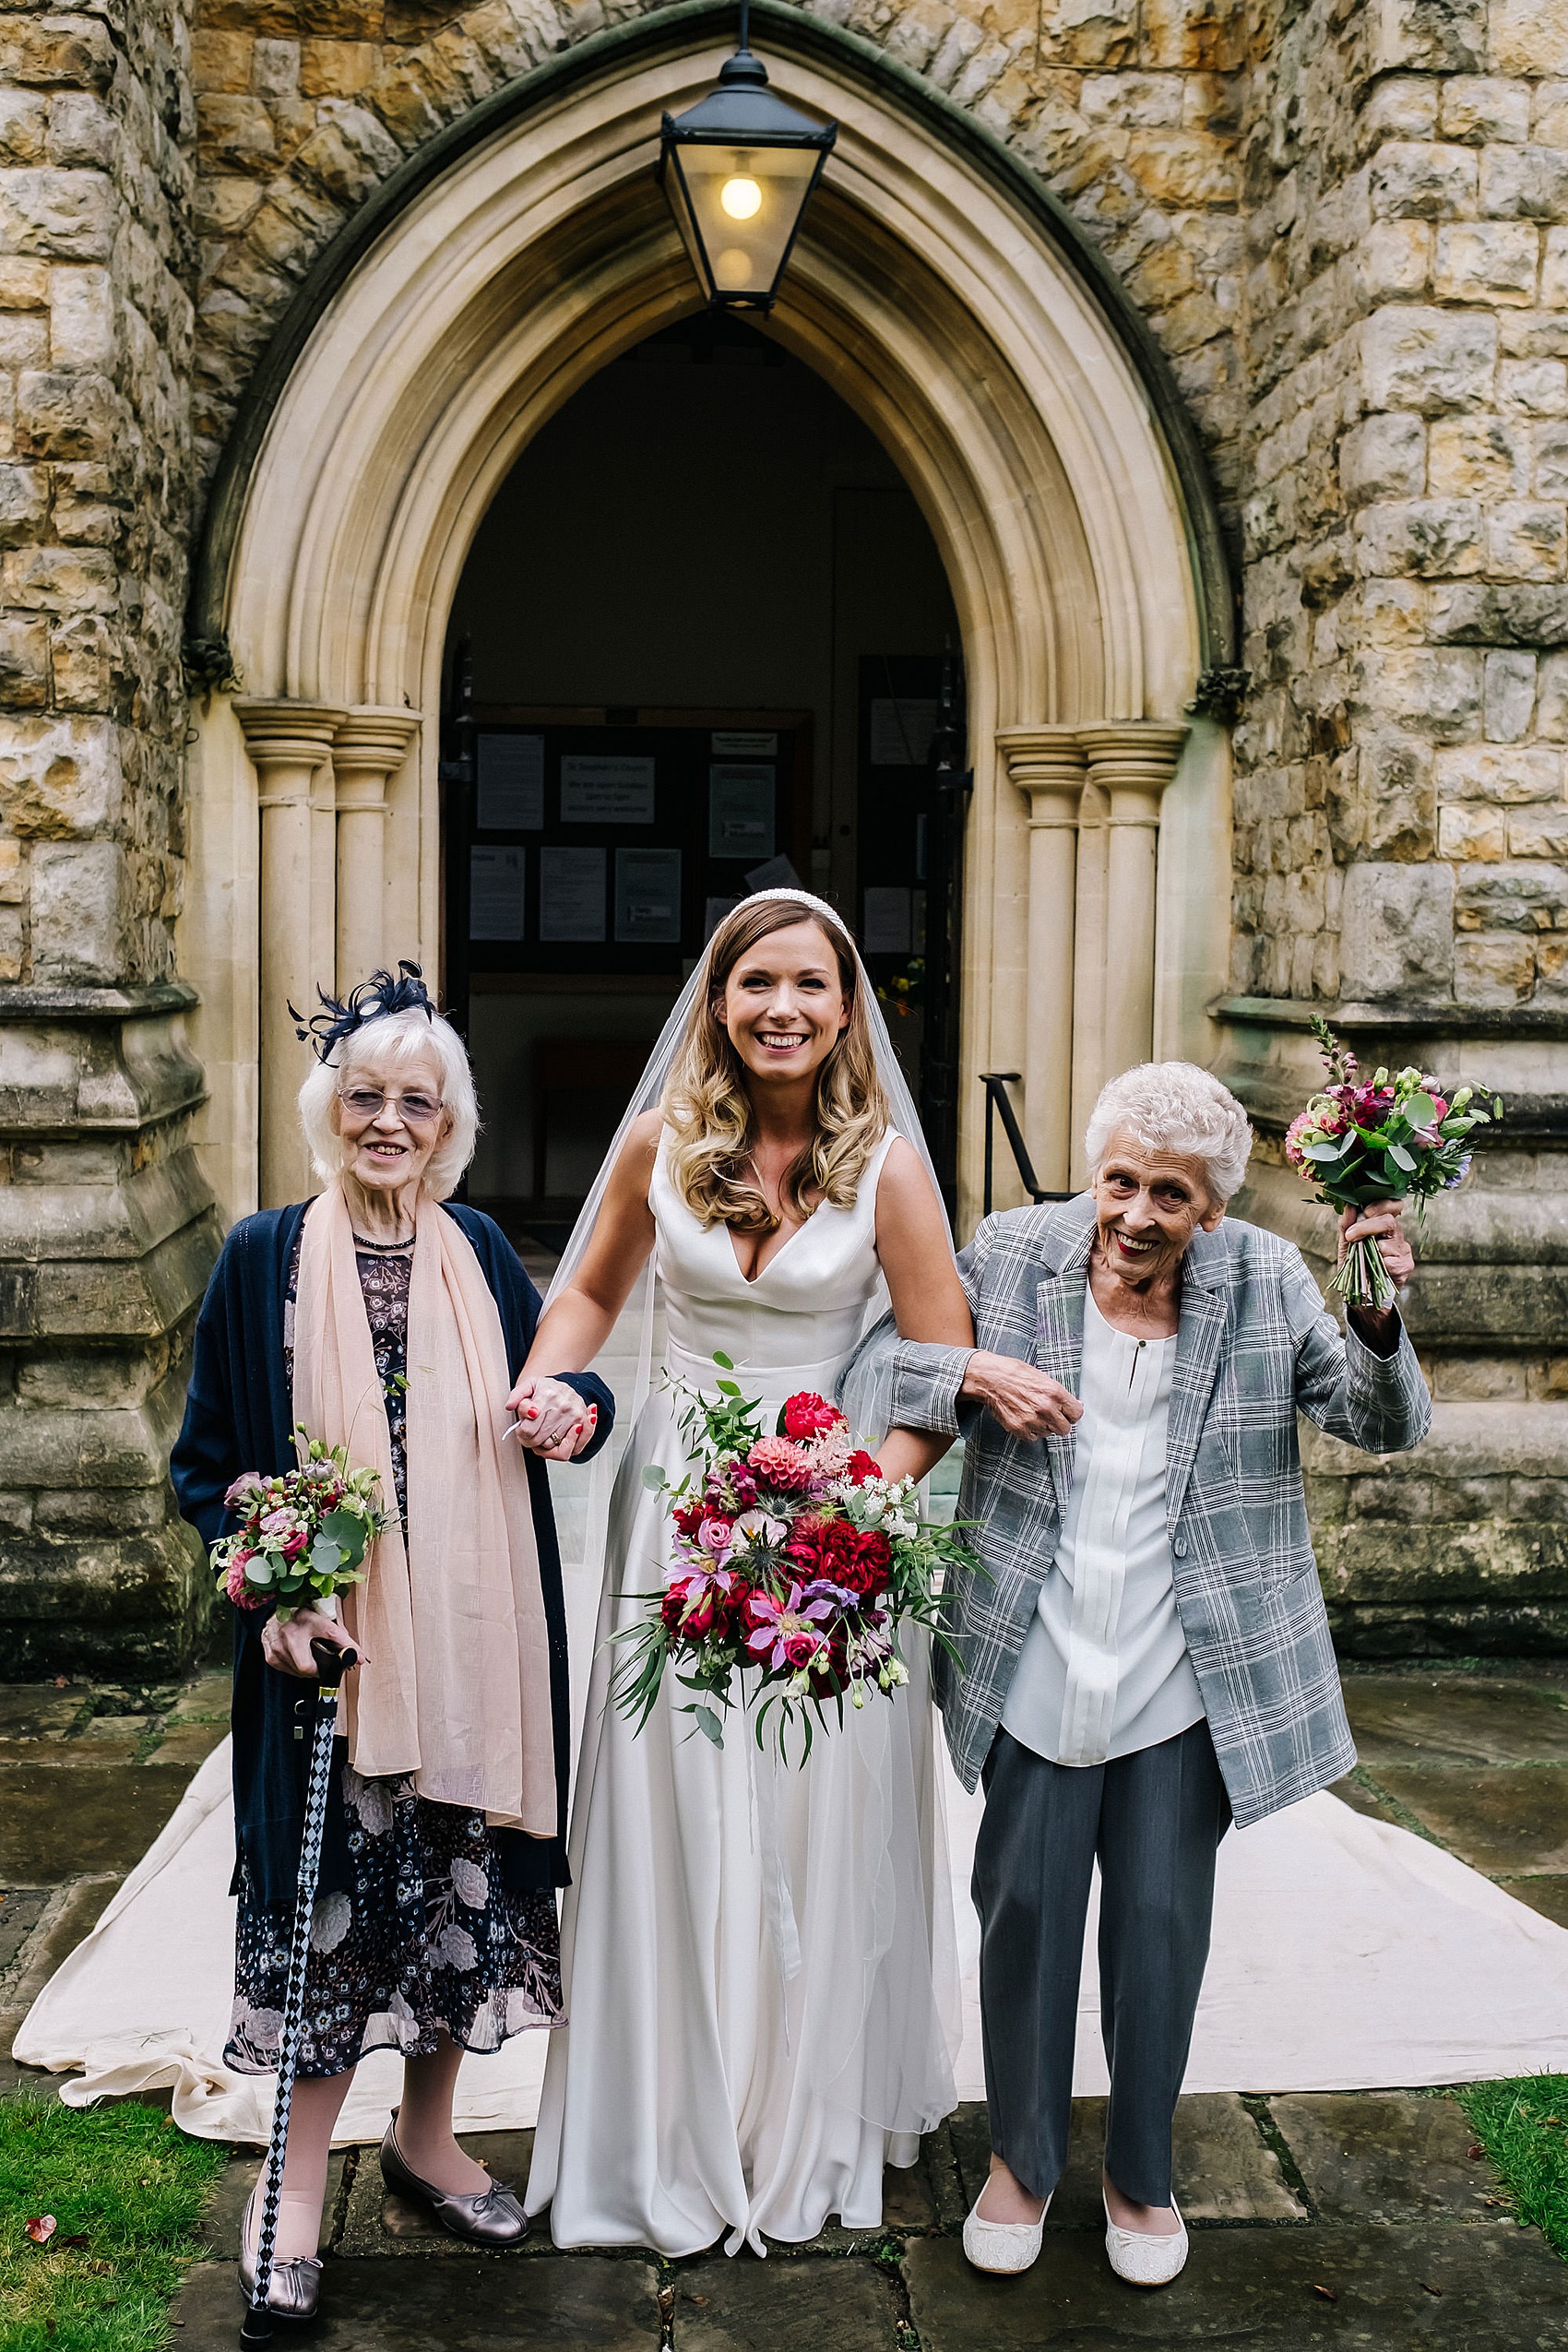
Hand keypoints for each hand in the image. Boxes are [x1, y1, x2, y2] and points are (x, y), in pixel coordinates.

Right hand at [262, 1605, 362, 1680]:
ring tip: (311, 1656)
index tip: (359, 1657)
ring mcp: (278, 1646)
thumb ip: (336, 1625)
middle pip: (308, 1666)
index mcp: (308, 1617)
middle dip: (319, 1669)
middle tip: (324, 1664)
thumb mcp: (320, 1610)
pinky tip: (299, 1657)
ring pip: (300, 1671)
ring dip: (309, 1668)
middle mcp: (291, 1632)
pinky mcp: (271, 1656)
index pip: (332, 1633)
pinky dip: (297, 1668)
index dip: (348, 1646)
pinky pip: (290, 1671)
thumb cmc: (300, 1611)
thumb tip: (352, 1648)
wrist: (272, 1612)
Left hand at [506, 1374, 598, 1460]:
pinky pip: (573, 1446)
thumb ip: (516, 1396)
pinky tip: (556, 1438)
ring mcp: (575, 1415)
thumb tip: (510, 1406)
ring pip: (552, 1445)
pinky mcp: (583, 1422)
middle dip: (531, 1440)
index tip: (521, 1429)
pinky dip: (563, 1447)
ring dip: (544, 1443)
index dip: (521, 1433)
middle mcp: (563, 1406)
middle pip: (539, 1439)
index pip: (529, 1429)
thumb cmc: (546, 1389)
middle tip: (530, 1432)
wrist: (564, 1387)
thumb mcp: (528, 1386)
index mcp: (547, 1396)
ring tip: (542, 1433)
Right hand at [961, 1350, 1083, 1438]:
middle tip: (1051, 1415)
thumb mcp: (1043, 1378)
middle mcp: (1045, 1408)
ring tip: (1033, 1412)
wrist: (991, 1378)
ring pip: (1049, 1434)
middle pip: (1065, 1428)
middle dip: (1060, 1422)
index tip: (1068, 1413)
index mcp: (1054, 1392)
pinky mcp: (1020, 1429)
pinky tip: (1025, 1418)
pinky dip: (1031, 1431)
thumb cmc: (1014, 1374)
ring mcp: (1032, 1420)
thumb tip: (1074, 1404)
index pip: (1076, 1414)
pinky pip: (1034, 1437)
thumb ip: (1059, 1394)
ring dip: (1044, 1426)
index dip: (1072, 1413)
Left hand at [1337, 1199, 1413, 1288]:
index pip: (1392, 1205)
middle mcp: (1396, 1234)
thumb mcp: (1346, 1244)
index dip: (1380, 1205)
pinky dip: (1377, 1266)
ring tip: (1362, 1260)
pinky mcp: (1406, 1265)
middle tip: (1352, 1236)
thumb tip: (1349, 1206)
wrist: (1363, 1292)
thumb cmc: (1356, 1264)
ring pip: (1387, 1244)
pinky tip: (1375, 1270)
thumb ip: (1347, 1225)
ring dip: (1369, 1252)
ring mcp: (1403, 1249)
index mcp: (1383, 1224)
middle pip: (1389, 1221)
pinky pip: (1390, 1262)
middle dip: (1367, 1226)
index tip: (1364, 1212)